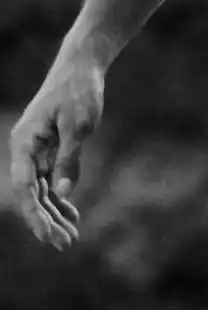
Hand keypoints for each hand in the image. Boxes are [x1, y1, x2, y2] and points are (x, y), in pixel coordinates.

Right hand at [9, 51, 105, 249]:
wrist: (81, 67)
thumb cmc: (78, 91)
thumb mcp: (78, 125)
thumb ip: (70, 158)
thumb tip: (63, 192)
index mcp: (24, 142)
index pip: (26, 187)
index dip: (36, 215)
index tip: (50, 235)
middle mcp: (25, 150)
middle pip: (31, 194)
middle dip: (46, 221)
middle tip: (66, 243)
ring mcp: (35, 151)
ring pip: (40, 191)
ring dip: (53, 213)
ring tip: (70, 236)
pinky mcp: (48, 149)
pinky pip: (49, 180)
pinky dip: (60, 198)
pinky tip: (71, 215)